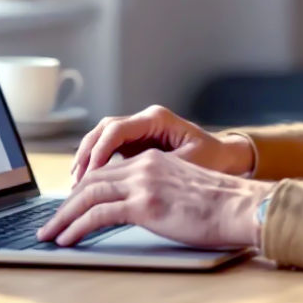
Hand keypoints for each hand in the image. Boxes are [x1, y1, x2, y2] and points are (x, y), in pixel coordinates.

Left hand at [38, 149, 273, 247]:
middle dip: (65, 204)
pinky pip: (98, 214)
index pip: (107, 172)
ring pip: (88, 195)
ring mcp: (143, 182)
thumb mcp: (184, 190)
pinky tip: (67, 239)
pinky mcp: (144, 203)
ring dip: (63, 216)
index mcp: (153, 159)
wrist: (241, 206)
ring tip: (50, 234)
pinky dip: (77, 227)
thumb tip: (147, 210)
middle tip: (50, 223)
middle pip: (91, 181)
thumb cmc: (221, 206)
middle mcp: (144, 165)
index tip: (69, 208)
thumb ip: (161, 192)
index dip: (83, 190)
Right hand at [70, 104, 253, 183]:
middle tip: (77, 181)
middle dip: (87, 155)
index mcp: (156, 118)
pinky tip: (88, 183)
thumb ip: (162, 169)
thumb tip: (135, 182)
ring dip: (87, 159)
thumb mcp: (190, 163)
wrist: (225, 157)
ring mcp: (138, 131)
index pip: (117, 129)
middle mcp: (144, 121)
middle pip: (103, 130)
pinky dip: (97, 164)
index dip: (100, 151)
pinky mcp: (135, 145)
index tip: (91, 174)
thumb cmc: (212, 159)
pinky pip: (109, 150)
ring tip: (76, 184)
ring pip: (102, 138)